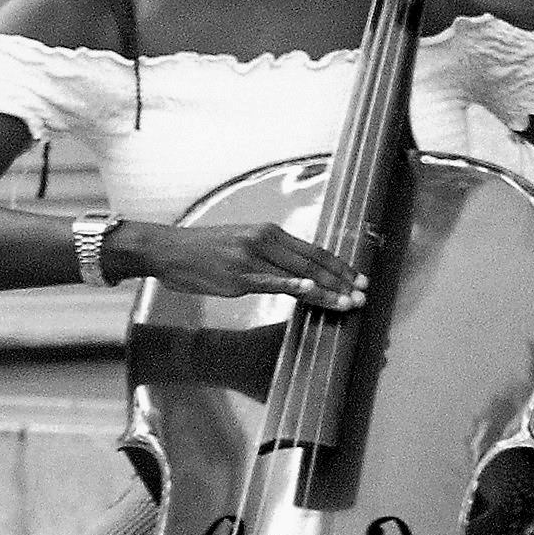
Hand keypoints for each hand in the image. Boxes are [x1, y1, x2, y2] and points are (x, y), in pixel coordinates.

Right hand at [114, 214, 364, 311]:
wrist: (168, 250)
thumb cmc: (206, 250)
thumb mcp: (242, 242)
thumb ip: (271, 253)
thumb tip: (300, 270)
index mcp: (269, 232)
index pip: (314, 251)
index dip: (340, 266)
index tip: (360, 278)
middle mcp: (264, 241)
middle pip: (313, 262)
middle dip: (342, 280)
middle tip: (365, 294)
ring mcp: (252, 259)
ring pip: (299, 274)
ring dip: (328, 290)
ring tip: (350, 302)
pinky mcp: (238, 277)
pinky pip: (272, 282)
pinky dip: (294, 284)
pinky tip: (312, 290)